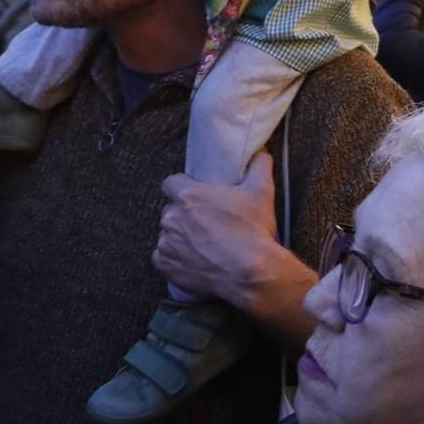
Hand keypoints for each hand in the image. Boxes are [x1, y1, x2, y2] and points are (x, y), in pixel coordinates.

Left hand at [153, 152, 282, 310]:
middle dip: (183, 214)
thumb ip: (259, 165)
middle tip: (205, 222)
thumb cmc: (253, 229)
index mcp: (189, 195)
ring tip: (202, 243)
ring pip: (167, 234)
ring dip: (179, 236)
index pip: (170, 183)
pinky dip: (174, 258)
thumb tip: (260, 152)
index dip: (182, 187)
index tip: (196, 196)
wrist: (249, 271)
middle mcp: (172, 217)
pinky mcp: (165, 265)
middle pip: (170, 209)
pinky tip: (194, 259)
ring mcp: (166, 243)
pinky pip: (162, 257)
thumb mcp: (262, 191)